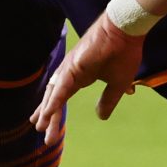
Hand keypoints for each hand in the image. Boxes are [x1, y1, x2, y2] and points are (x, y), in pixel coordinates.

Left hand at [33, 16, 147, 145]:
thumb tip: (101, 117)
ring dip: (47, 111)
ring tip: (40, 127)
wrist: (126, 32)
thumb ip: (108, 100)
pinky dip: (54, 100)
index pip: (63, 98)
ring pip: (55, 94)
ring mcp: (70, 69)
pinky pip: (62, 86)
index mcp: (80, 78)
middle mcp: (70, 73)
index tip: (48, 127)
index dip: (55, 112)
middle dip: (49, 117)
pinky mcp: (73, 66)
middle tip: (42, 134)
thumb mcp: (118, 83)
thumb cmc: (123, 53)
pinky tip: (48, 112)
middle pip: (55, 99)